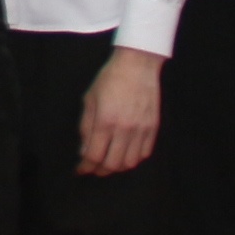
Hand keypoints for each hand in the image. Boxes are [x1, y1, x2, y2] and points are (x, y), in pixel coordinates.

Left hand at [77, 48, 165, 176]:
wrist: (137, 64)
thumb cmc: (110, 78)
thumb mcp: (90, 99)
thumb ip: (86, 127)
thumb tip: (84, 151)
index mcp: (105, 121)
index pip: (94, 156)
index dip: (85, 167)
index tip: (80, 169)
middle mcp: (124, 128)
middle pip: (112, 164)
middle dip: (100, 170)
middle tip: (94, 168)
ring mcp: (141, 129)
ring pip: (130, 162)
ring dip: (117, 167)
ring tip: (109, 162)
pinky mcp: (153, 127)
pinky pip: (144, 153)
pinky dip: (134, 158)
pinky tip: (126, 153)